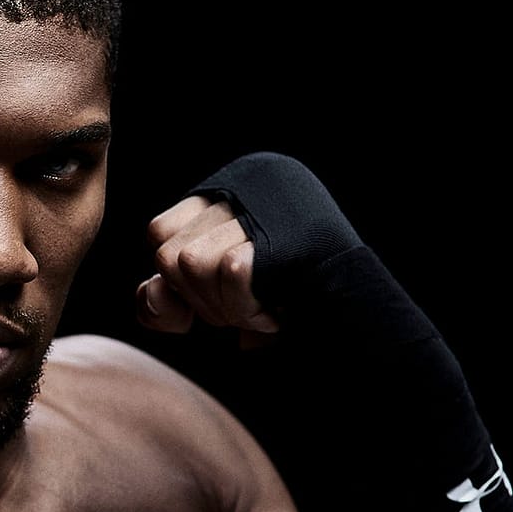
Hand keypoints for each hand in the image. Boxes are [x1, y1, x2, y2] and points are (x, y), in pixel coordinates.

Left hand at [135, 195, 280, 336]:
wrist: (359, 325)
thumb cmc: (287, 310)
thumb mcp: (217, 301)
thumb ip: (171, 299)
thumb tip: (153, 296)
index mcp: (228, 193)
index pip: (160, 233)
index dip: (176, 281)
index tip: (212, 304)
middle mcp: (245, 186)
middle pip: (169, 254)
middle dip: (200, 301)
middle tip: (246, 309)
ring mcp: (265, 206)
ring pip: (190, 262)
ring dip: (223, 308)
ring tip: (263, 310)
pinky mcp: (285, 232)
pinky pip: (231, 272)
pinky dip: (247, 309)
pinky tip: (277, 316)